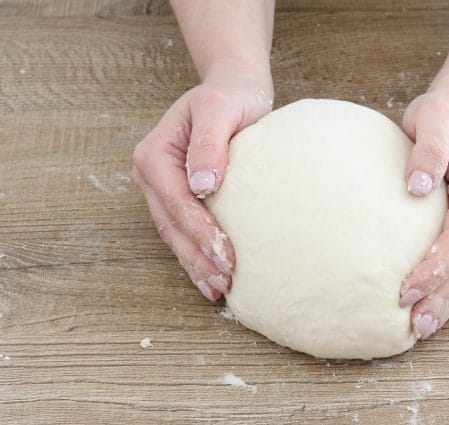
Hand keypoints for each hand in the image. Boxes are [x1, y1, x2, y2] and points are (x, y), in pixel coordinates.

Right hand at [132, 74, 272, 300]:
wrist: (234, 91)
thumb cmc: (230, 97)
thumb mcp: (220, 108)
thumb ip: (209, 143)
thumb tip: (202, 185)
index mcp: (155, 155)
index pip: (177, 202)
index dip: (200, 231)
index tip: (226, 256)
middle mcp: (153, 175)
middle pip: (172, 225)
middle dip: (197, 257)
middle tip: (224, 283)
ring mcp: (163, 189)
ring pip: (175, 234)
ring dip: (195, 263)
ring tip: (219, 288)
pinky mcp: (180, 196)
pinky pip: (184, 230)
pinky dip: (197, 254)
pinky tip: (213, 274)